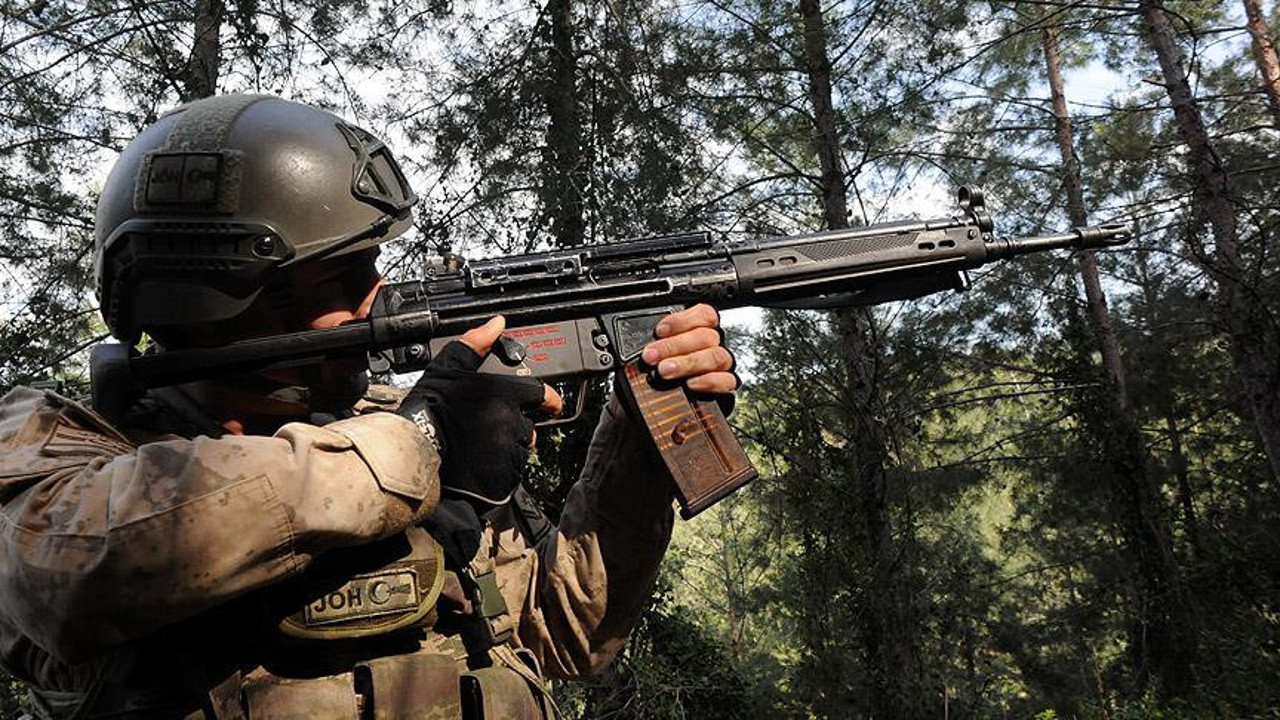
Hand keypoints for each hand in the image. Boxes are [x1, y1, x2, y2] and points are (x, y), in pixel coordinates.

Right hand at [397, 316, 561, 506]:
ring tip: (483, 444)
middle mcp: (512, 419)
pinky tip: (482, 461)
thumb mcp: (448, 368)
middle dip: (517, 425)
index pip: (540, 392)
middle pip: (529, 423)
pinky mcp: (506, 473)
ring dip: (509, 446)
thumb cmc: (431, 412)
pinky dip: (501, 466)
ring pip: (520, 447)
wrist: (417, 454)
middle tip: (496, 427)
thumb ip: (474, 344)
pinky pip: (512, 468)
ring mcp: (510, 449)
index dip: (547, 398)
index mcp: (504, 392)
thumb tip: (495, 325)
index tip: (551, 403)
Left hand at [639, 304, 738, 394]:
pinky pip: (727, 380)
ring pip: (716, 356)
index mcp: (699, 329)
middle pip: (705, 336)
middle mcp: (712, 345)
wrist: (656, 408)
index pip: (703, 315)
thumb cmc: (655, 372)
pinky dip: (709, 381)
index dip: (683, 320)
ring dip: (688, 362)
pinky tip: (690, 384)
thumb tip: (644, 346)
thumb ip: (654, 345)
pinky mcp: (725, 386)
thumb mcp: (652, 354)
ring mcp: (720, 366)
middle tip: (652, 357)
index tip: (660, 331)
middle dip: (674, 346)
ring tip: (665, 371)